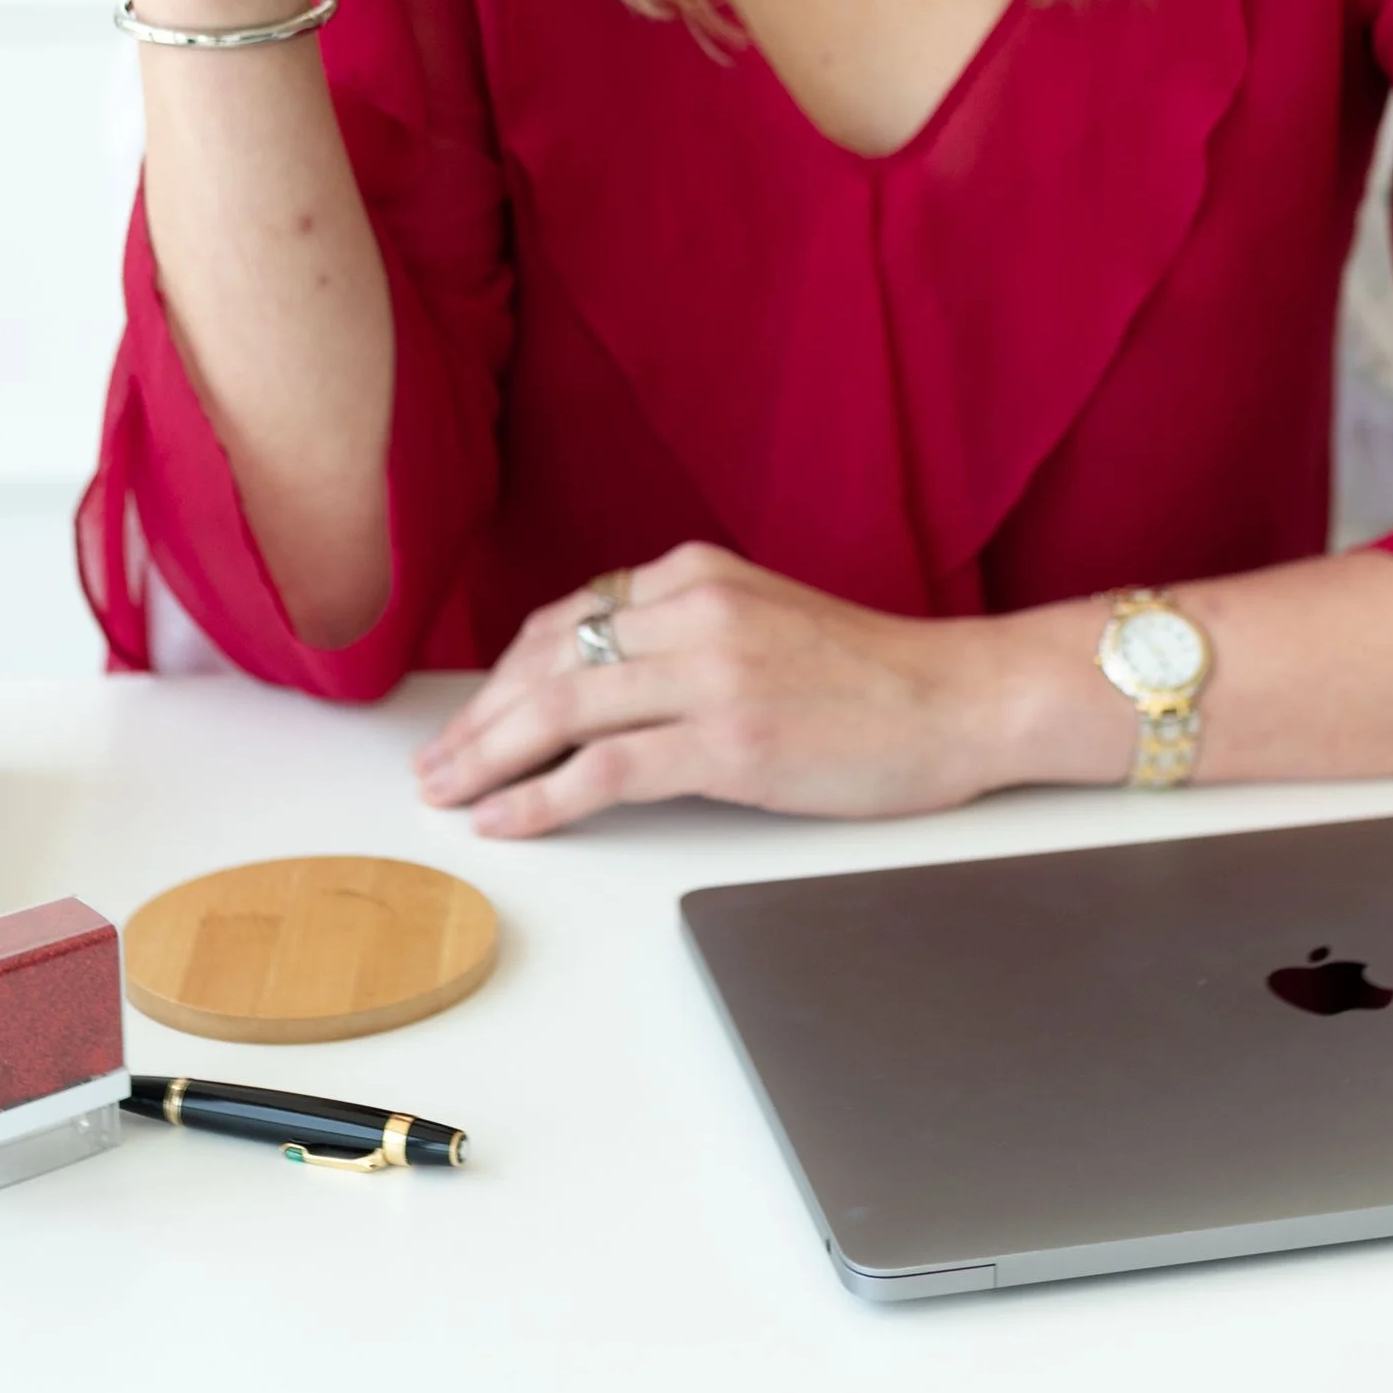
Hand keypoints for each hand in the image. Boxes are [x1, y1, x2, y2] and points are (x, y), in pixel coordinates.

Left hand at [411, 543, 1032, 838]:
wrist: (959, 698)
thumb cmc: (870, 674)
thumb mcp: (763, 617)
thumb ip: (684, 631)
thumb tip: (598, 675)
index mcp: (697, 572)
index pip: (569, 616)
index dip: (506, 673)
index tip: (472, 715)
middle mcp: (695, 609)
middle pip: (550, 659)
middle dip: (478, 718)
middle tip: (434, 763)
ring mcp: (711, 672)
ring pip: (562, 708)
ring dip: (489, 757)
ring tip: (447, 793)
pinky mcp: (729, 740)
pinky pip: (606, 769)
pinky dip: (541, 798)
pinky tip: (505, 820)